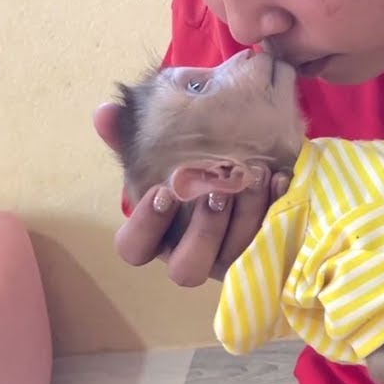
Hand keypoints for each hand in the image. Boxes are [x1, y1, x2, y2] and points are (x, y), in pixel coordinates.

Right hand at [93, 102, 289, 286]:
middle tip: (216, 191)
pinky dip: (274, 208)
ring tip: (254, 175)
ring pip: (232, 257)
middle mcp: (189, 251)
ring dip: (244, 217)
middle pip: (186, 269)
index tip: (163, 192)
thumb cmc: (192, 157)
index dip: (146, 226)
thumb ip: (130, 132)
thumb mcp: (162, 142)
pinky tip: (279, 177)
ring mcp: (227, 256)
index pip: (134, 249)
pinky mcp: (262, 249)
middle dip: (204, 230)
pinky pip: (270, 241)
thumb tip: (105, 113)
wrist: (244, 153)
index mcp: (156, 231)